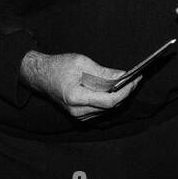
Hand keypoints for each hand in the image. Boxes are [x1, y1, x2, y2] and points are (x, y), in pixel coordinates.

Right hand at [20, 50, 139, 119]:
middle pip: (110, 107)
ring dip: (119, 96)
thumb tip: (122, 76)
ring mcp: (78, 115)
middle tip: (136, 79)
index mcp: (76, 98)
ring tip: (128, 81)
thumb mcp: (81, 63)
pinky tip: (115, 88)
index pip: (109, 101)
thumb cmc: (59, 66)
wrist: (41, 76)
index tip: (135, 80)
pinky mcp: (80, 115)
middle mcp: (77, 111)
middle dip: (125, 93)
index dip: (125, 91)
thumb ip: (103, 72)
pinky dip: (110, 99)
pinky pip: (101, 109)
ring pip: (107, 109)